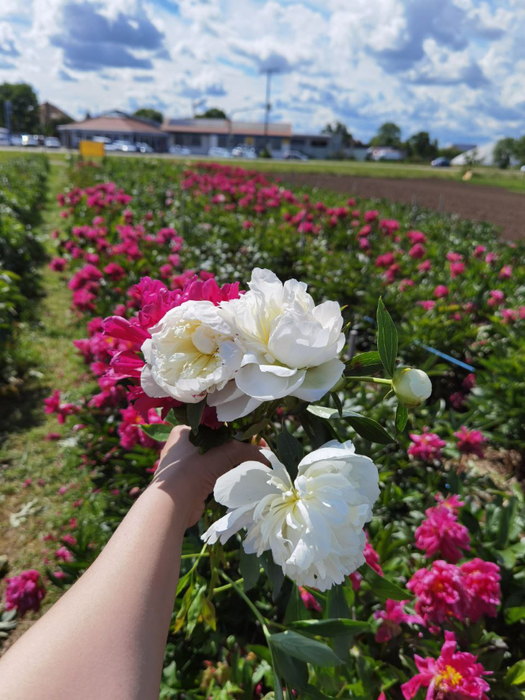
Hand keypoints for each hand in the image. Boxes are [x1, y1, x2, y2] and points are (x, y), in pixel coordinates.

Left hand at [151, 425, 266, 527]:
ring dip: (232, 462)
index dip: (237, 430)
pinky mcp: (190, 484)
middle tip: (257, 451)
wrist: (173, 504)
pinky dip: (226, 476)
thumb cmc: (194, 468)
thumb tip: (267, 457)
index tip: (254, 437)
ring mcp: (184, 467)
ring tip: (253, 464)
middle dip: (237, 447)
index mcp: (184, 431)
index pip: (216, 426)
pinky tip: (239, 477)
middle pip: (217, 443)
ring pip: (215, 460)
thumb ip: (247, 450)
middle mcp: (182, 447)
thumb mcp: (225, 451)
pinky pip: (213, 475)